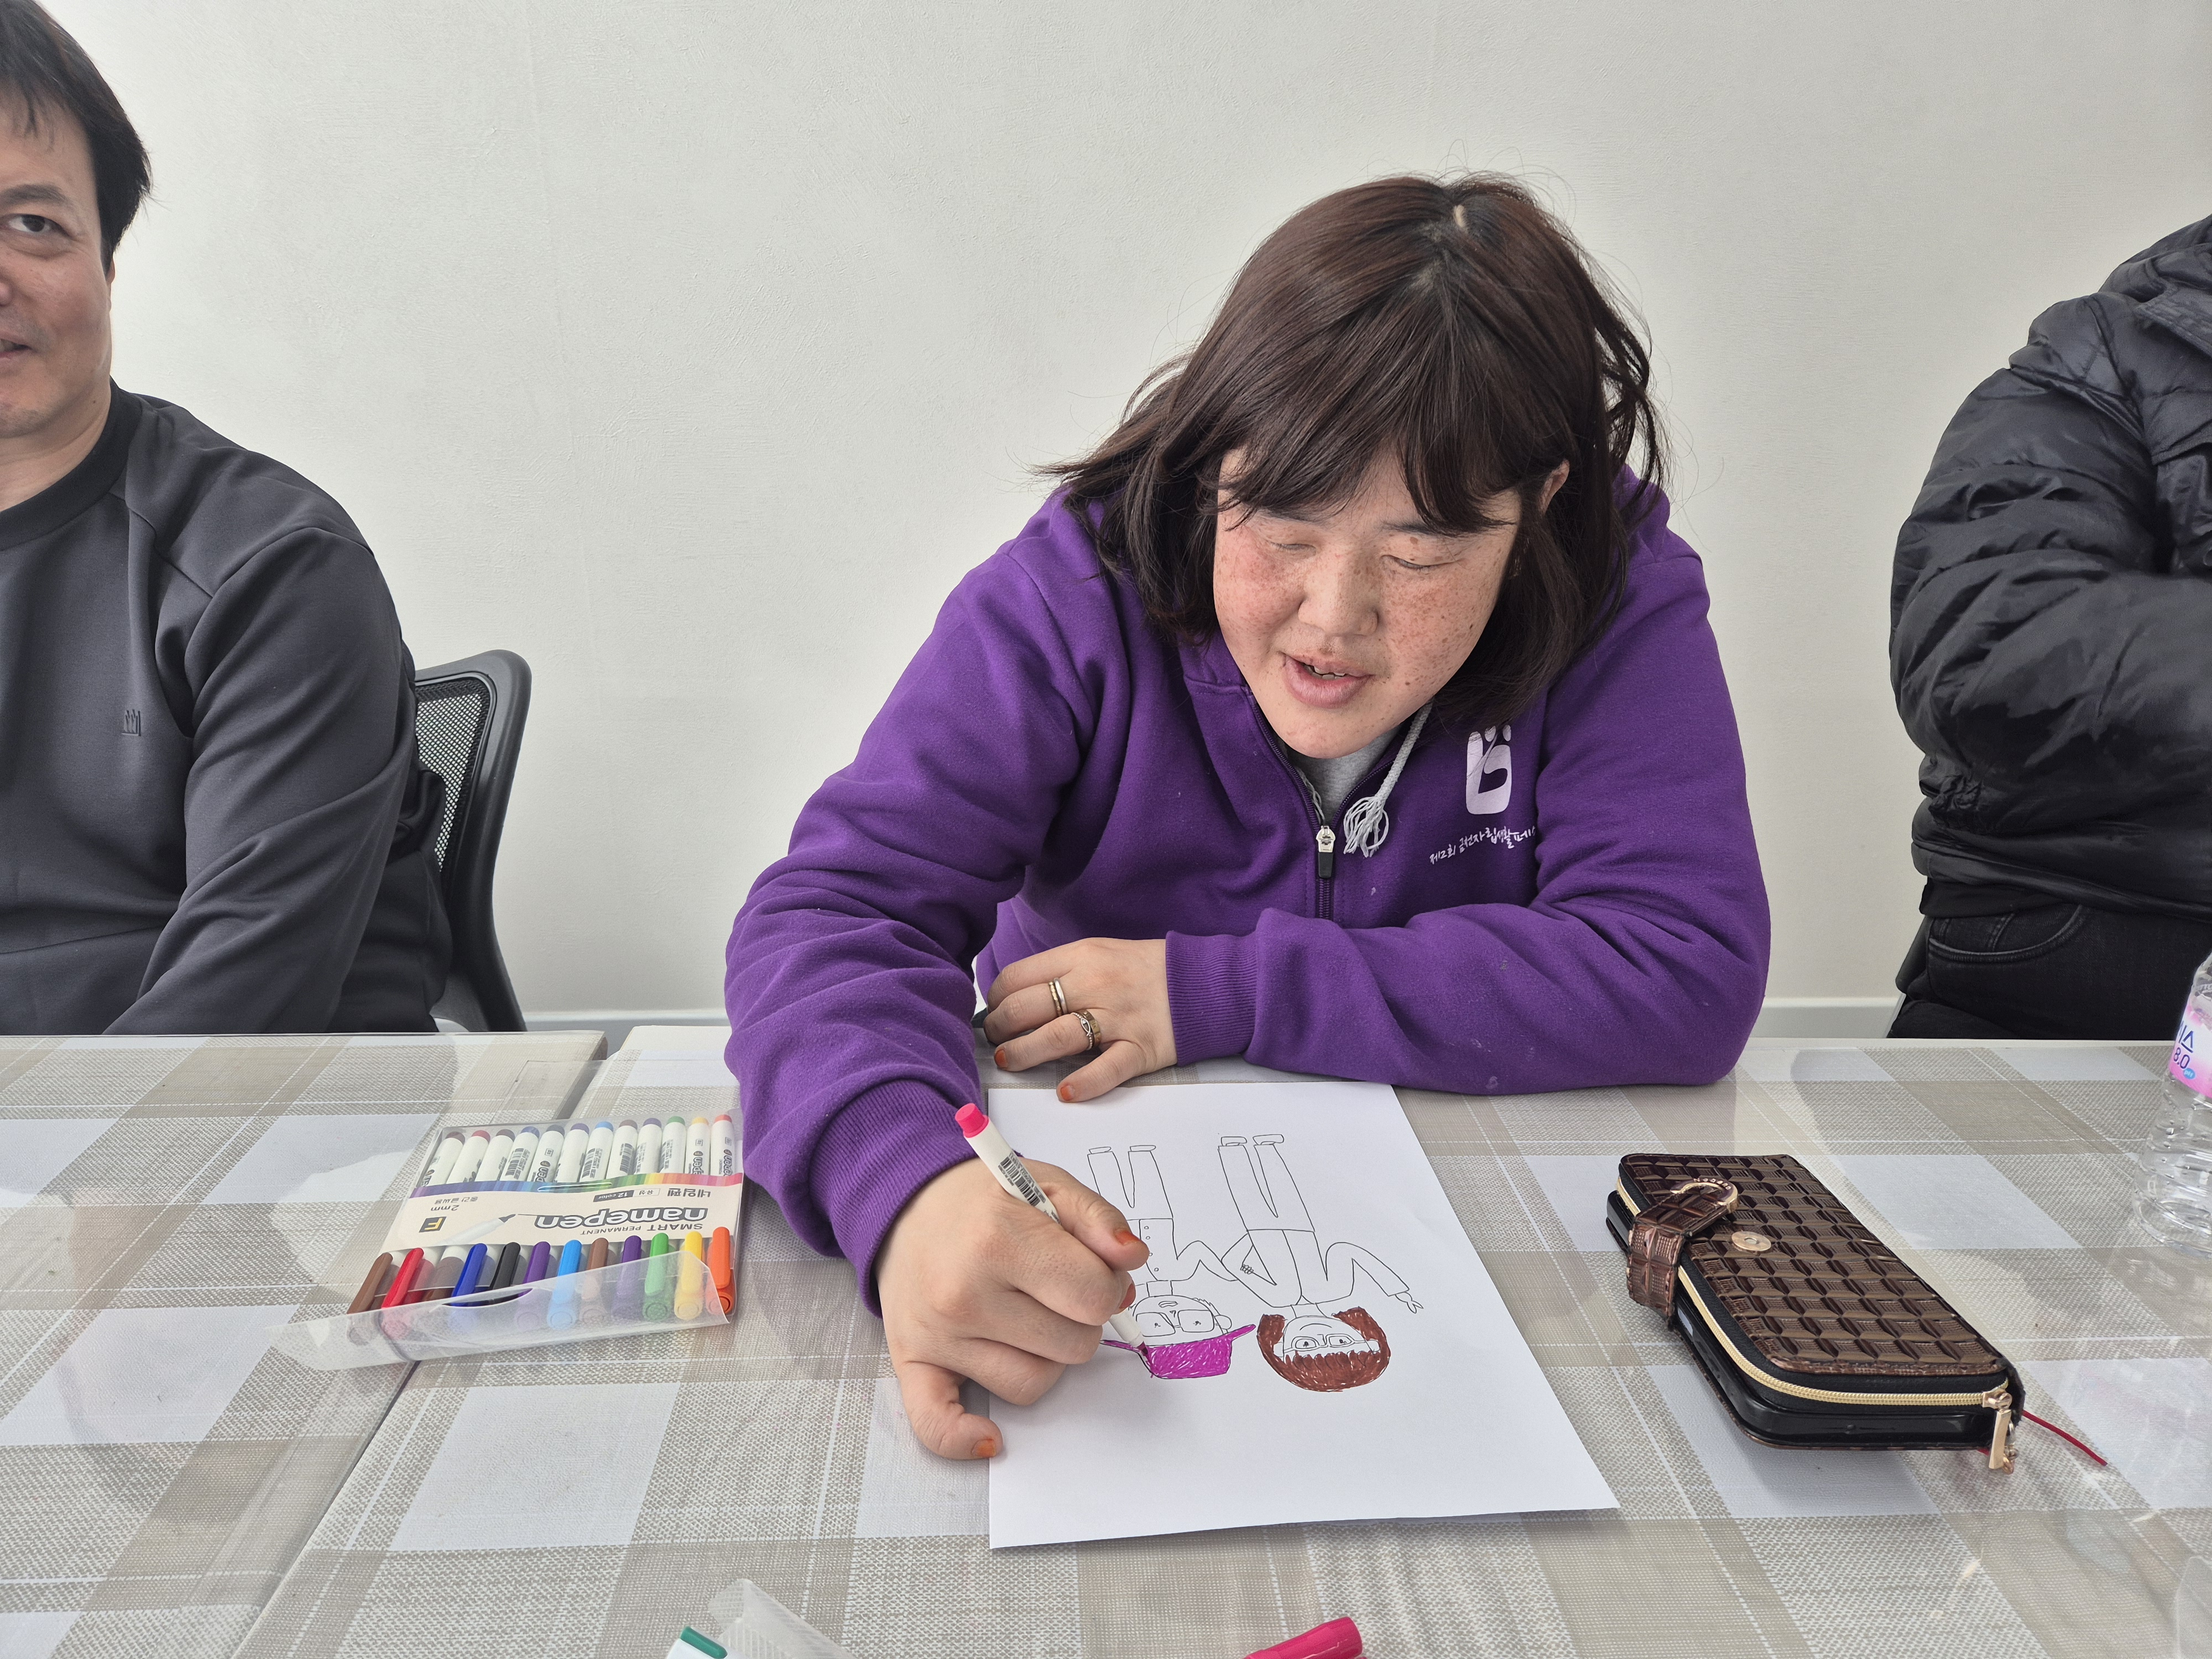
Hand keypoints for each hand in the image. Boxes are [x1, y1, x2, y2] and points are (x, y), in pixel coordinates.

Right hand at [878, 1159, 1148, 1458]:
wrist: (907, 1205)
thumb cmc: (983, 1200)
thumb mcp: (1049, 1185)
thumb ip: (1098, 1220)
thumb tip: (1130, 1258)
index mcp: (1000, 1238)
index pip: (1094, 1296)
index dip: (1108, 1285)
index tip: (1092, 1270)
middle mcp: (964, 1292)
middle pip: (1073, 1345)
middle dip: (1080, 1319)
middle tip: (1056, 1288)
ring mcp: (937, 1335)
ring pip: (1033, 1384)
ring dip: (1044, 1357)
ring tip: (1023, 1316)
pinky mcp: (913, 1364)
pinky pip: (939, 1425)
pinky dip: (964, 1437)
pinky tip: (988, 1435)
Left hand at [982, 937, 1174, 1102]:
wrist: (1205, 981)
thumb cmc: (1146, 971)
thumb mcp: (1100, 954)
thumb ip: (1063, 973)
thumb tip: (1016, 997)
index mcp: (1081, 957)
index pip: (1018, 977)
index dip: (996, 999)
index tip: (994, 1015)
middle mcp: (1095, 984)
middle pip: (1028, 1008)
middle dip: (1001, 1028)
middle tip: (997, 1043)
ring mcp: (1118, 1018)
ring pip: (1056, 1037)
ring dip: (1024, 1054)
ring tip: (1010, 1062)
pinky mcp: (1141, 1048)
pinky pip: (1107, 1068)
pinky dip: (1084, 1083)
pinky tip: (1065, 1092)